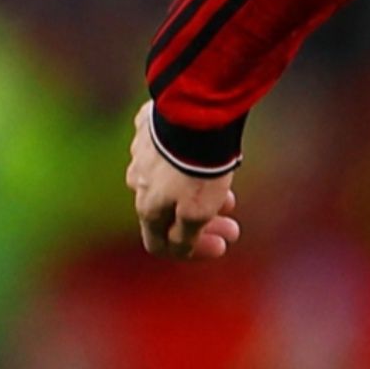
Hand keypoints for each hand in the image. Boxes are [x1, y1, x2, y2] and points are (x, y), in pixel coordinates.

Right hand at [126, 102, 242, 260]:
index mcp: (147, 207)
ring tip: (229, 196)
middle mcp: (137, 182)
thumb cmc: (196, 168)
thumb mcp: (196, 212)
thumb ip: (185, 236)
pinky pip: (169, 150)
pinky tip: (210, 159)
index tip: (220, 246)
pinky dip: (189, 162)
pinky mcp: (151, 127)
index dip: (190, 252)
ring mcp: (142, 153)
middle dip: (204, 225)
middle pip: (169, 213)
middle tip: (232, 226)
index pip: (158, 243)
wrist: (194, 116)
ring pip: (170, 182)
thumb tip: (180, 250)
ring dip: (199, 195)